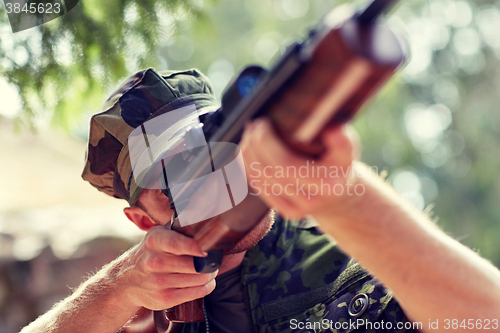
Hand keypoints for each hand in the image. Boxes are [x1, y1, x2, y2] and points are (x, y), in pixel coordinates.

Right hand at [116, 226, 216, 310]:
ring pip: (199, 279)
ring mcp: (158, 282)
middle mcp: (154, 262)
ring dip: (210, 274)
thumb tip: (207, 226)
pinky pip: (197, 293)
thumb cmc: (152, 252)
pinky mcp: (163, 299)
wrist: (127, 279)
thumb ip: (180, 230)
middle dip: (210, 262)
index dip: (196, 247)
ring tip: (208, 269)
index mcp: (154, 241)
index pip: (178, 244)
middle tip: (214, 259)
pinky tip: (204, 281)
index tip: (209, 249)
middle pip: (195, 265)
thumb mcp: (159, 234)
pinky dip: (206, 287)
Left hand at [240, 117, 359, 218]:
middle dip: (256, 143)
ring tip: (251, 132)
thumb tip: (330, 129)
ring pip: (260, 178)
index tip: (265, 121)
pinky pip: (259, 186)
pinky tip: (249, 150)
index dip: (268, 142)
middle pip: (269, 169)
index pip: (286, 163)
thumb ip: (343, 141)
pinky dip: (249, 166)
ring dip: (249, 152)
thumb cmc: (340, 163)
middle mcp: (311, 200)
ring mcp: (297, 210)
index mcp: (327, 183)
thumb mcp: (348, 151)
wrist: (341, 195)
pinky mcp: (286, 212)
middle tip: (255, 123)